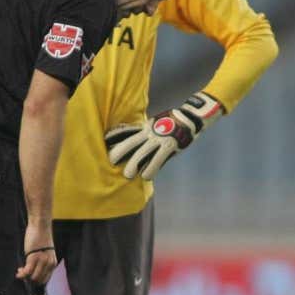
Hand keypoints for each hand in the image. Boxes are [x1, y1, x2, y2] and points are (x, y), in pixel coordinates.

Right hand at [16, 221, 56, 286]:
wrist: (40, 226)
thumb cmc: (40, 238)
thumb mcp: (44, 253)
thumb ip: (40, 262)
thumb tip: (30, 272)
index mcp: (52, 263)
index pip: (45, 279)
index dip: (36, 280)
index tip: (29, 277)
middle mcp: (49, 264)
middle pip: (39, 280)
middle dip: (29, 279)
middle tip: (23, 274)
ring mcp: (42, 261)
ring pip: (33, 277)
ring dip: (25, 277)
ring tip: (20, 272)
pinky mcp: (34, 257)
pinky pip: (27, 271)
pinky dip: (21, 274)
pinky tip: (18, 272)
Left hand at [105, 92, 223, 179]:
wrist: (190, 118)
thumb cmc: (172, 124)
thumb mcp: (155, 124)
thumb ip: (145, 133)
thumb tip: (135, 143)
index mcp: (145, 127)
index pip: (127, 131)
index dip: (115, 136)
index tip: (105, 142)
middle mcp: (149, 132)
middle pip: (131, 142)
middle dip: (120, 152)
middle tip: (111, 161)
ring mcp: (159, 139)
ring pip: (142, 152)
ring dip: (134, 164)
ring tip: (128, 175)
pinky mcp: (169, 146)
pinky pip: (157, 159)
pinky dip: (151, 168)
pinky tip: (146, 176)